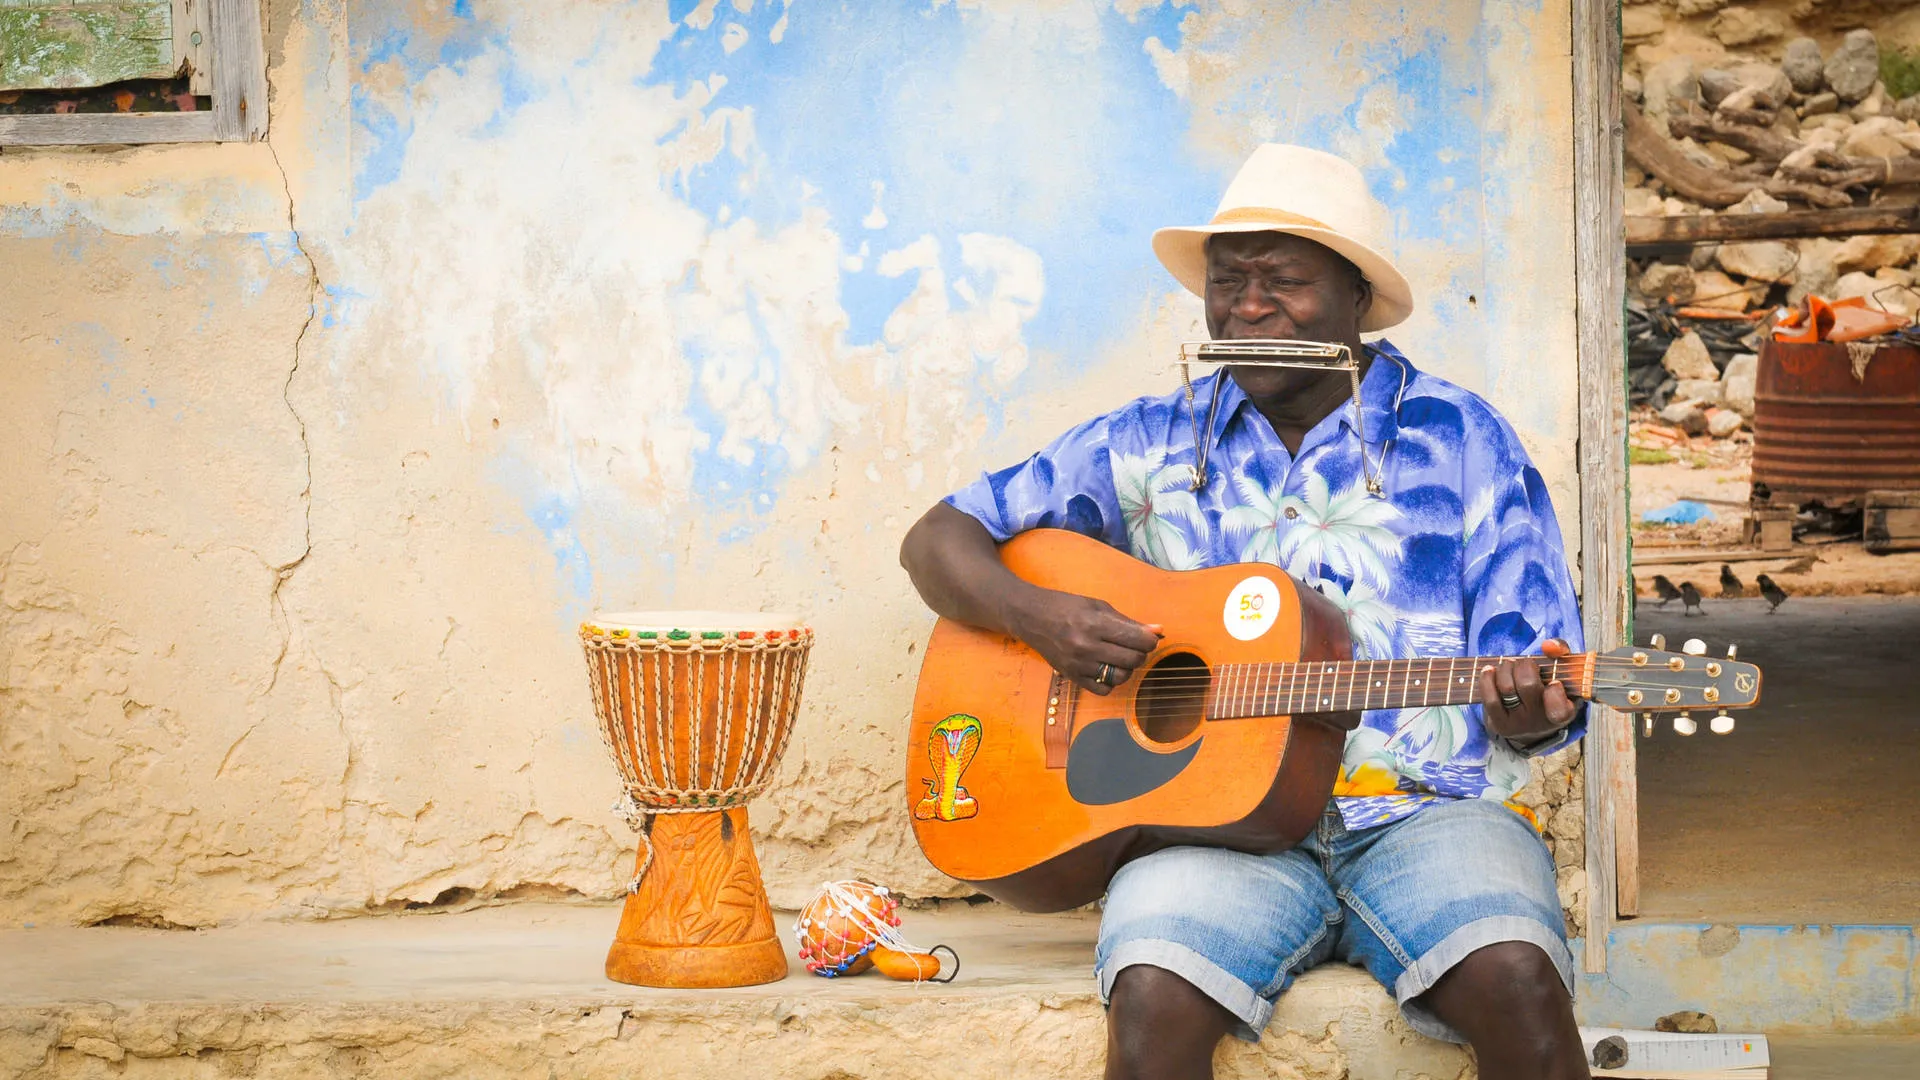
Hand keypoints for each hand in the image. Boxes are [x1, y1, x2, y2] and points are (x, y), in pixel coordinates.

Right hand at [1007, 587, 1161, 695]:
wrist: (1031, 618)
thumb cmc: (1066, 607)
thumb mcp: (1098, 606)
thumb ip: (1128, 621)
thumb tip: (1158, 631)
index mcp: (1094, 624)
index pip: (1137, 639)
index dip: (1150, 639)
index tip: (1148, 636)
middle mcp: (1087, 647)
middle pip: (1133, 659)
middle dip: (1141, 652)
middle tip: (1135, 645)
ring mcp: (1079, 665)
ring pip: (1121, 676)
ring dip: (1127, 667)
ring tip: (1120, 656)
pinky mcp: (1072, 677)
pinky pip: (1104, 689)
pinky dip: (1111, 680)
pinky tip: (1106, 667)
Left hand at [1477, 638, 1578, 741]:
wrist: (1529, 720)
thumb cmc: (1548, 688)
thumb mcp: (1563, 672)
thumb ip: (1562, 651)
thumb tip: (1548, 645)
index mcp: (1565, 712)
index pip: (1559, 708)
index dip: (1555, 692)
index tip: (1553, 682)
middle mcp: (1541, 722)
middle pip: (1527, 685)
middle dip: (1524, 665)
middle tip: (1525, 663)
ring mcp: (1519, 725)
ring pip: (1506, 688)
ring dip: (1505, 668)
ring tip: (1509, 664)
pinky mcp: (1500, 725)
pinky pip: (1490, 700)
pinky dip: (1487, 679)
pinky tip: (1490, 670)